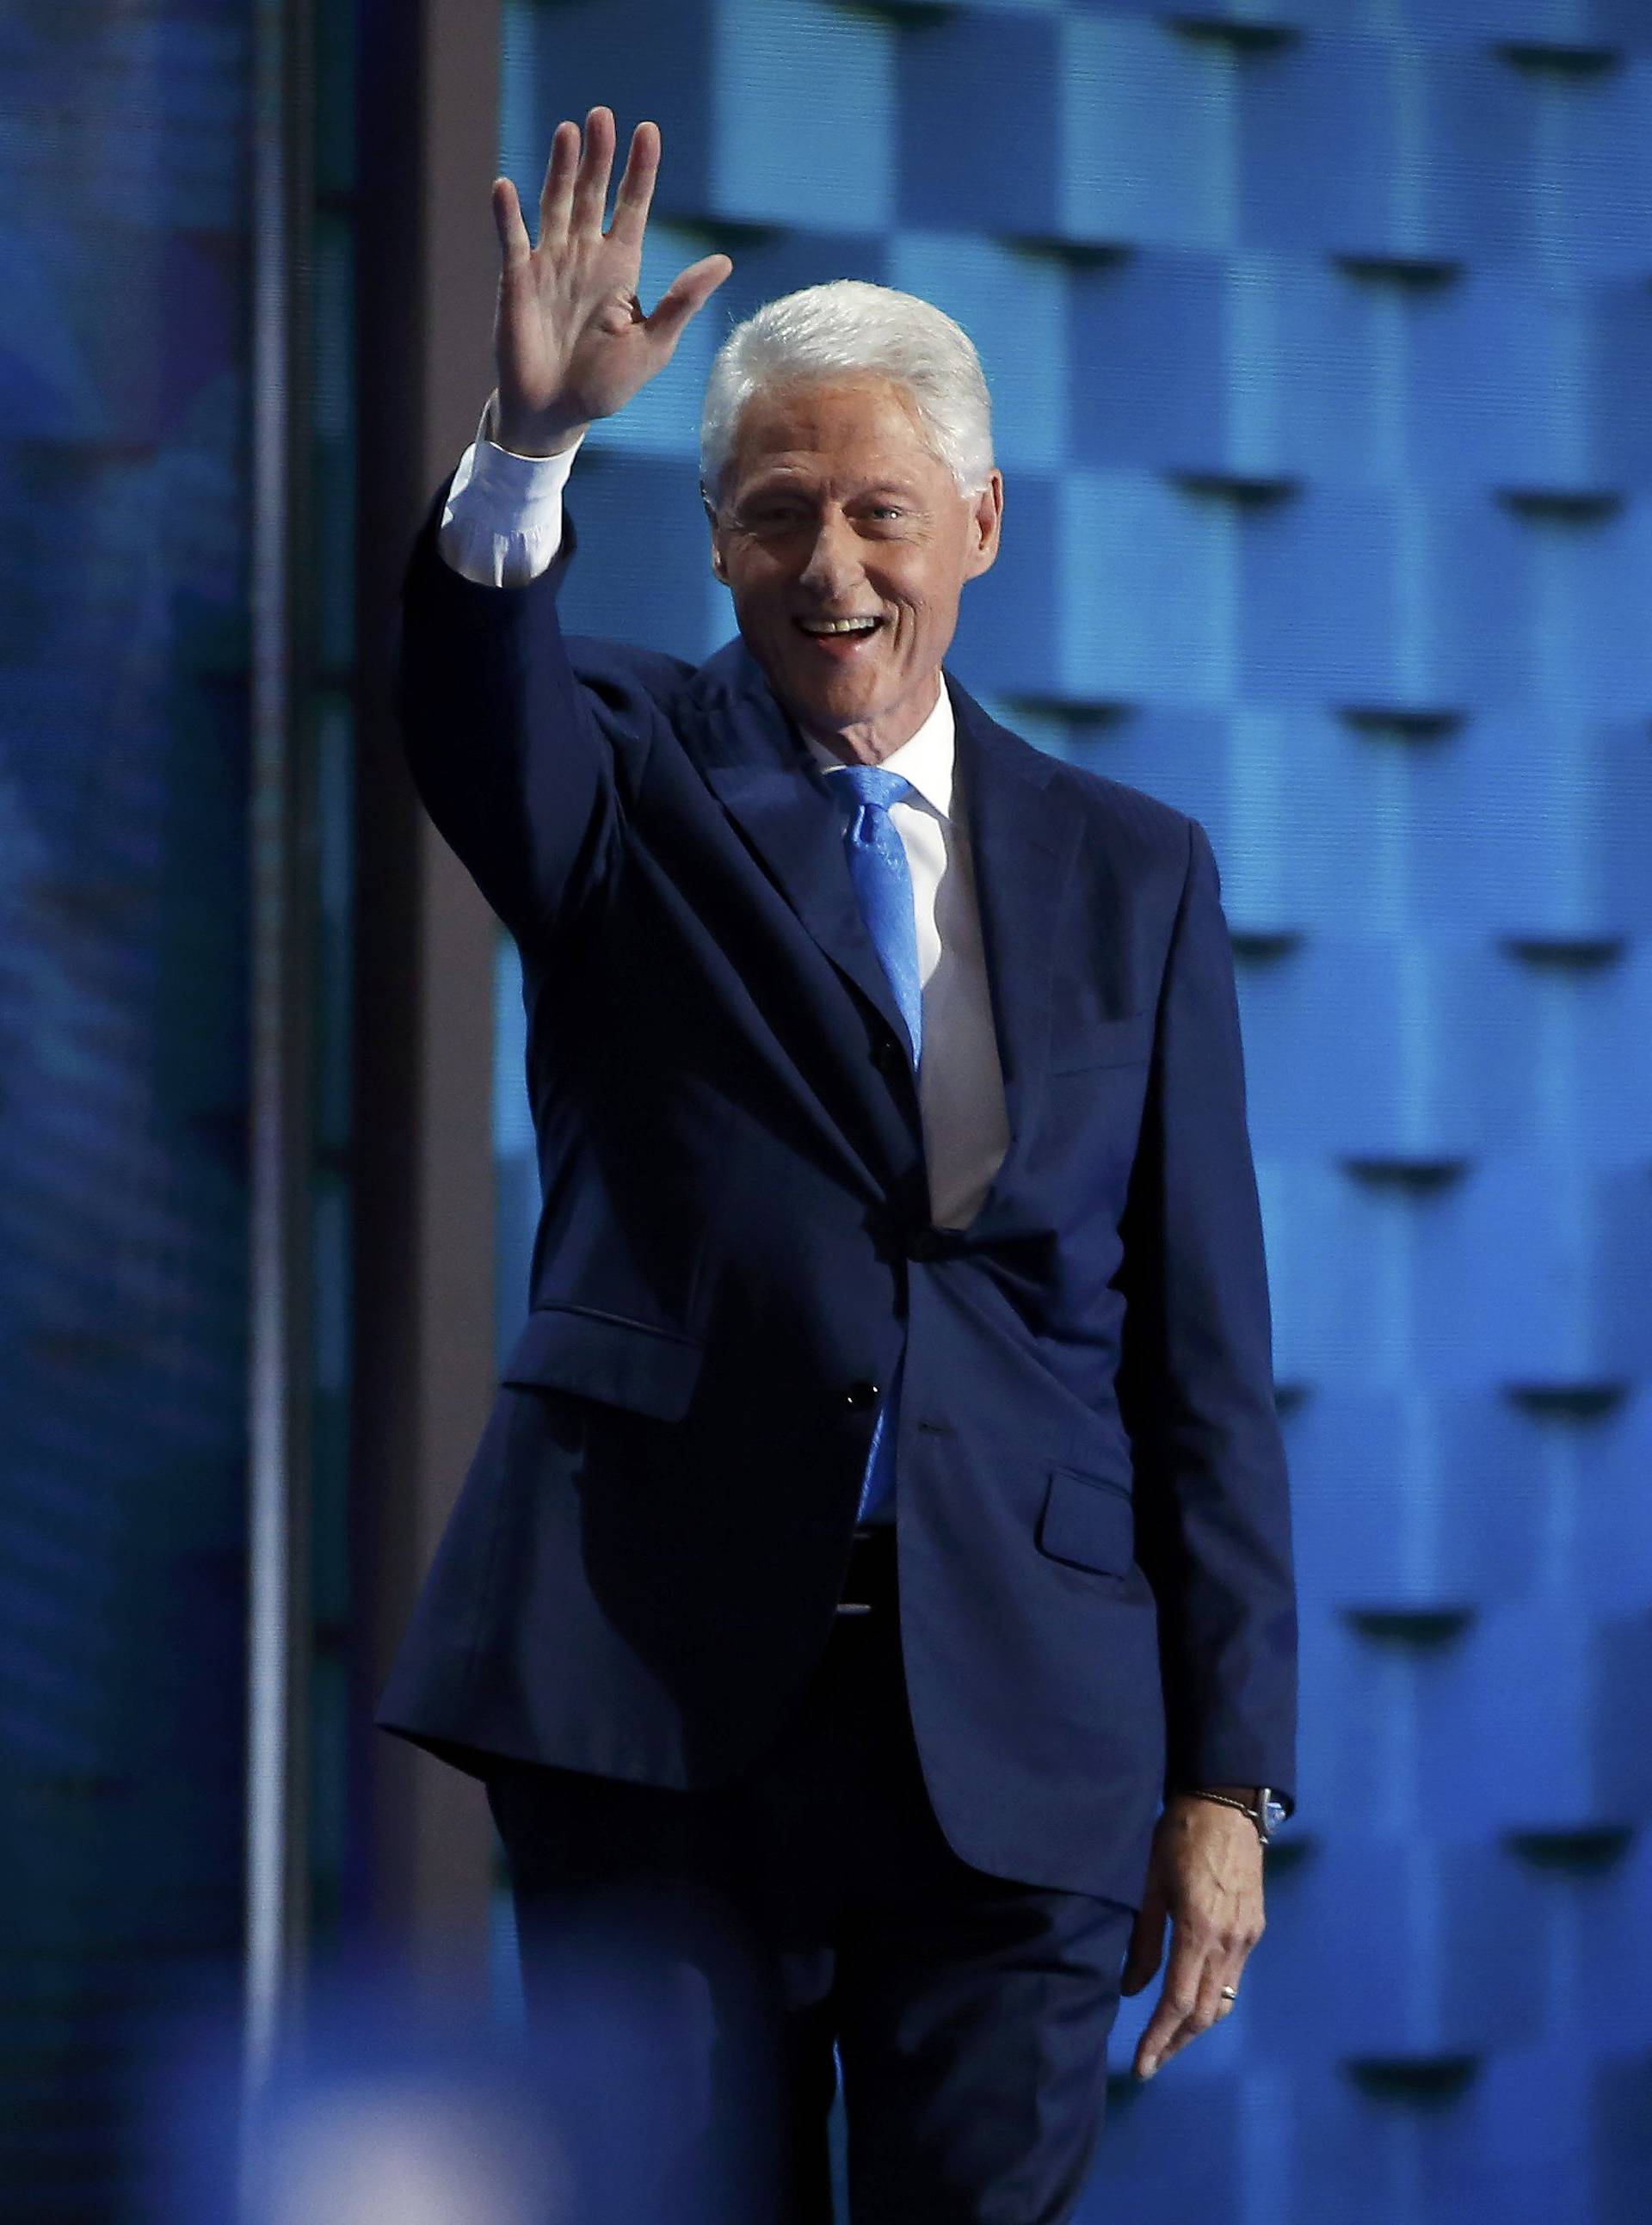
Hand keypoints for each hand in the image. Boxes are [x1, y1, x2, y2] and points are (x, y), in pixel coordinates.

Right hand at [489, 106, 732, 455]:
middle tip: (602, 115)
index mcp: (621, 268)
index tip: (648, 131)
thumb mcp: (653, 346)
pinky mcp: (518, 281)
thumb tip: (723, 262)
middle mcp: (585, 256)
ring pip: (555, 203)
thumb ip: (682, 302)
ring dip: (561, 168)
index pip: (632, 206)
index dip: (640, 170)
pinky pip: (512, 240)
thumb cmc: (606, 386)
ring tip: (568, 132)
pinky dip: (508, 215)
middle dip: (599, 156)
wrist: (558, 414)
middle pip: (593, 193)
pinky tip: (507, 187)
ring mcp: (550, 264)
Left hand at [1122, 1792, 1265, 2078]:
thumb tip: (1130, 1990)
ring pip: (1223, 2000)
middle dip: (1177, 2043)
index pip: (1178, 2003)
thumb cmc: (1179, 1835)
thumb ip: (1143, 1940)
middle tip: (1150, 2064)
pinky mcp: (1255, 1928)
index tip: (1140, 2067)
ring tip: (1167, 2040)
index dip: (1158, 2039)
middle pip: (1205, 2013)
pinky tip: (1192, 2000)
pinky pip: (1234, 1978)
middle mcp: (1230, 1942)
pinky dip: (1212, 1998)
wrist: (1228, 1802)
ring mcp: (1248, 1937)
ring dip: (1196, 2026)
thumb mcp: (1149, 1883)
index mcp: (1199, 1930)